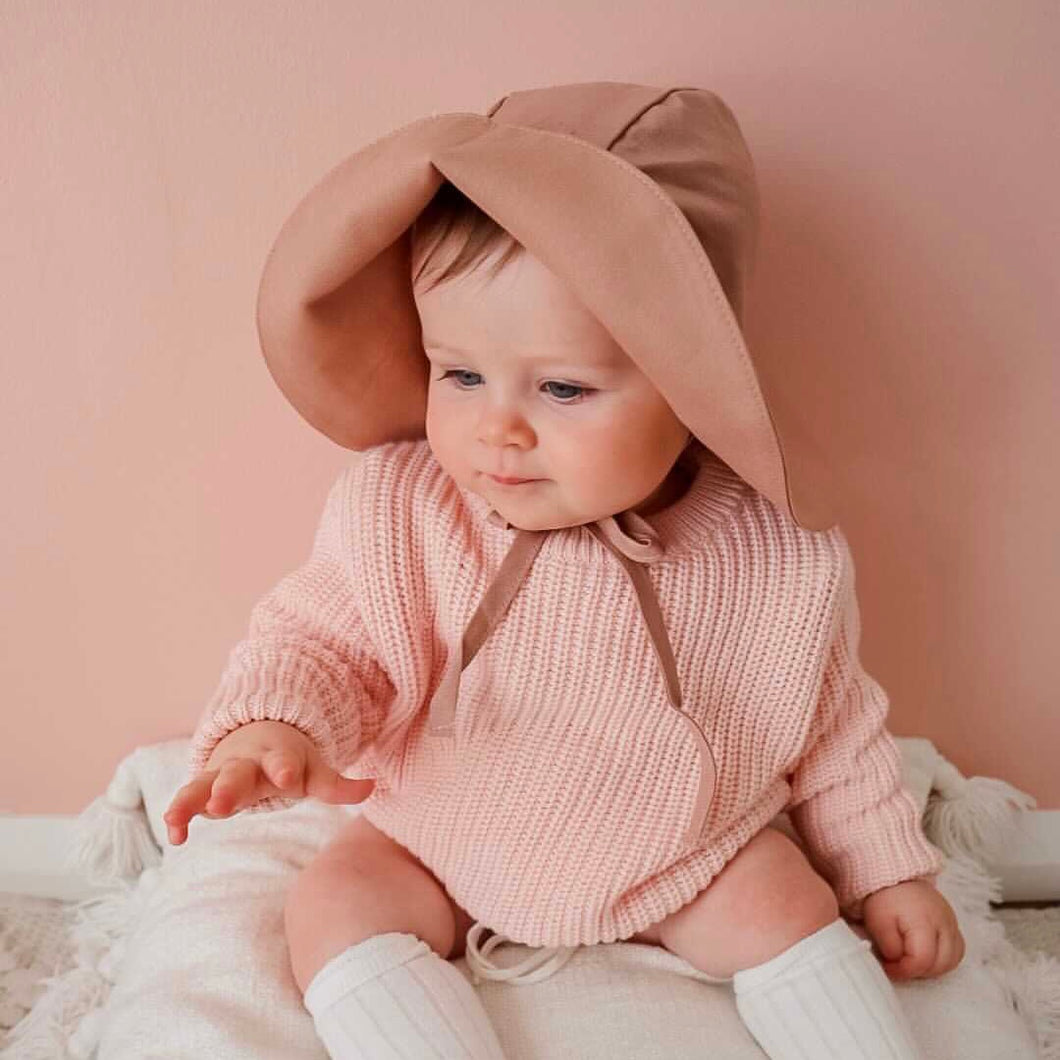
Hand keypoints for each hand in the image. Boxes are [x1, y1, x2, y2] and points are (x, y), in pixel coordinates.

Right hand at [162, 720, 374, 845]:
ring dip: (192, 800)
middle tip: (220, 805)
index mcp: (278, 755)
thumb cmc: (288, 762)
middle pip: (237, 774)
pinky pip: (186, 800)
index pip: (283, 760)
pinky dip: (177, 816)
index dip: (285, 767)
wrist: (253, 737)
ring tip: (177, 819)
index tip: (286, 777)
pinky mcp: (201, 788)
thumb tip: (372, 787)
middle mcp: (246, 763)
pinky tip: (174, 836)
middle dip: (229, 788)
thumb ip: (337, 785)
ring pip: (203, 784)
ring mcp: (220, 774)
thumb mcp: (313, 770)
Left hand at [862, 878, 964, 979]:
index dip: (905, 970)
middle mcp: (944, 922)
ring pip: (953, 960)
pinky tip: (926, 955)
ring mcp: (952, 922)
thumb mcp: (878, 922)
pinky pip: (957, 950)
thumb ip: (889, 947)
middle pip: (941, 964)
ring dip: (933, 967)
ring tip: (911, 960)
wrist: (894, 876)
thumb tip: (898, 964)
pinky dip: (943, 958)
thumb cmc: (886, 898)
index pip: (922, 960)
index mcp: (924, 921)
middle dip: (919, 971)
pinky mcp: (953, 923)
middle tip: (900, 965)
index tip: (889, 968)